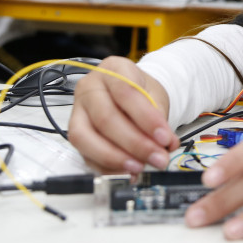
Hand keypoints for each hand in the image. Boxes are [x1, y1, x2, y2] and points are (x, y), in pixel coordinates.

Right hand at [68, 56, 180, 172]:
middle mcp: (89, 87)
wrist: (128, 92)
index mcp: (113, 69)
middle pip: (106, 118)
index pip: (126, 92)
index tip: (165, 138)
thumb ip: (160, 118)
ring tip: (140, 168)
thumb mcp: (155, 94)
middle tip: (157, 158)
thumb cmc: (140, 90)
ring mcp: (78, 110)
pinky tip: (127, 173)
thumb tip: (166, 144)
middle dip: (135, 144)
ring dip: (115, 158)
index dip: (146, 118)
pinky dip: (107, 167)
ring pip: (86, 137)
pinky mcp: (75, 133)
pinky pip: (84, 154)